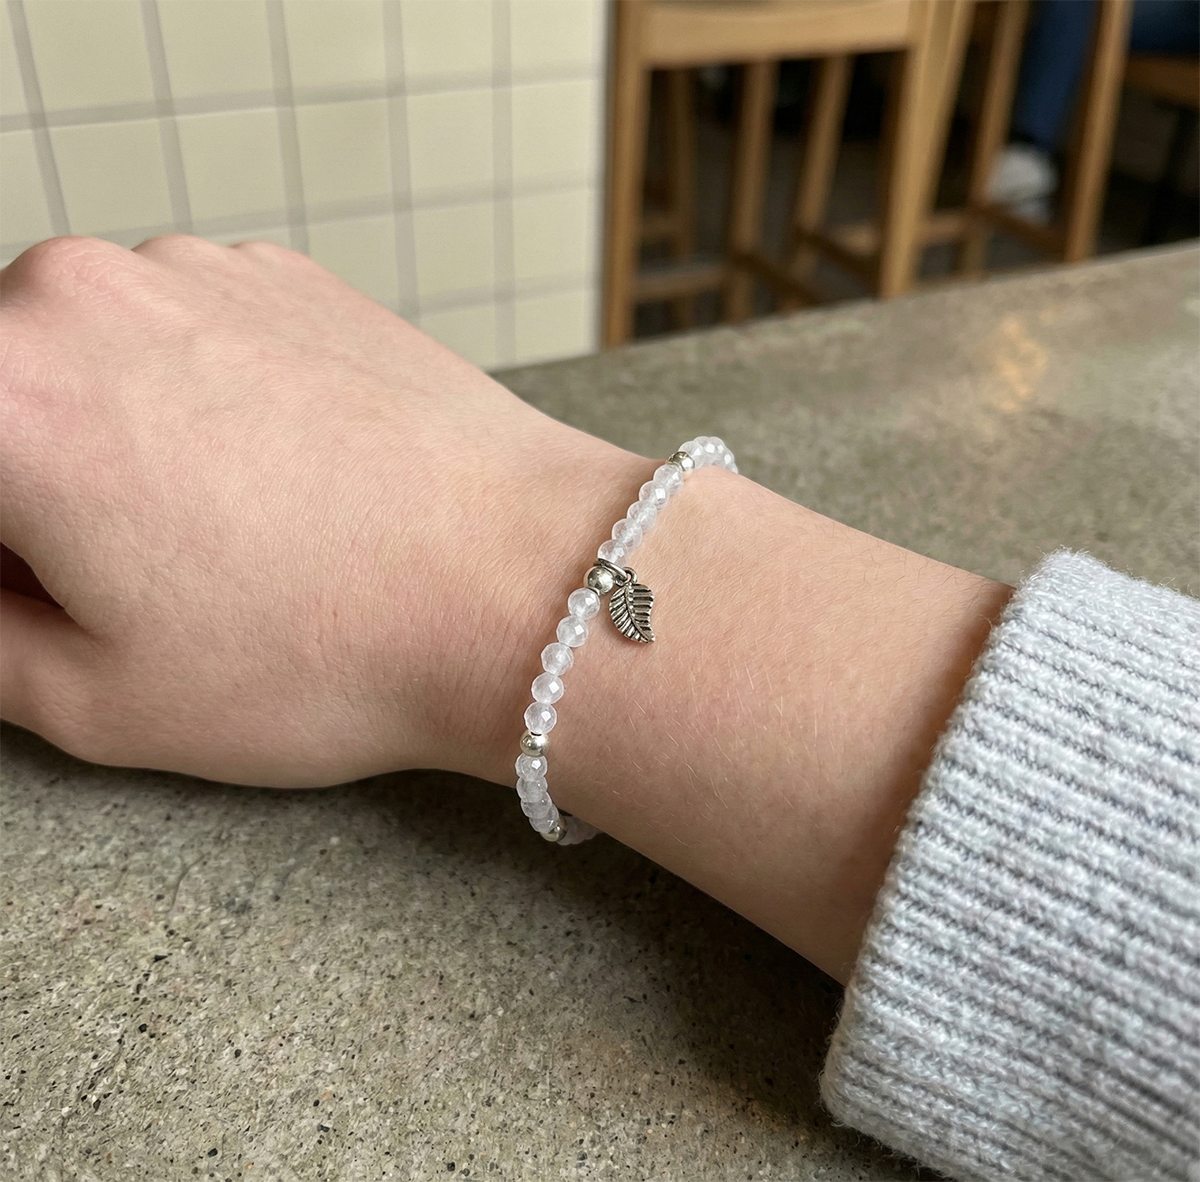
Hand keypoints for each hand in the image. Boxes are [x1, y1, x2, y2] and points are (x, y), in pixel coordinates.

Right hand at [0, 235, 635, 786]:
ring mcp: (194, 267)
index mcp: (1, 394)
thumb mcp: (100, 698)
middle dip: (23, 490)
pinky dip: (193, 397)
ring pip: (86, 360)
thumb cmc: (329, 648)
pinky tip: (277, 477)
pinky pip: (185, 335)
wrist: (523, 581)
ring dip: (107, 438)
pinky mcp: (282, 274)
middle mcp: (80, 293)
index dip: (4, 554)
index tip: (39, 587)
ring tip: (217, 534)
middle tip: (112, 579)